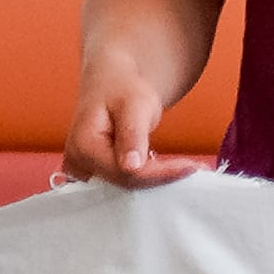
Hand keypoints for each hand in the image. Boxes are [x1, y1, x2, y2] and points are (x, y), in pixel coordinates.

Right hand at [60, 64, 204, 188]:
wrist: (110, 86)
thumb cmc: (122, 90)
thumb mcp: (133, 105)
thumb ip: (132, 134)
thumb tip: (131, 167)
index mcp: (83, 147)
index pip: (125, 172)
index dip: (159, 173)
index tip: (191, 168)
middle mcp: (78, 164)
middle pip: (125, 183)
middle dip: (161, 178)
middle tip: (195, 169)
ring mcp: (84, 172)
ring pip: (126, 186)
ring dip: (156, 181)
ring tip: (186, 171)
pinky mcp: (96, 174)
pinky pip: (124, 183)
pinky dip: (147, 179)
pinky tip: (169, 172)